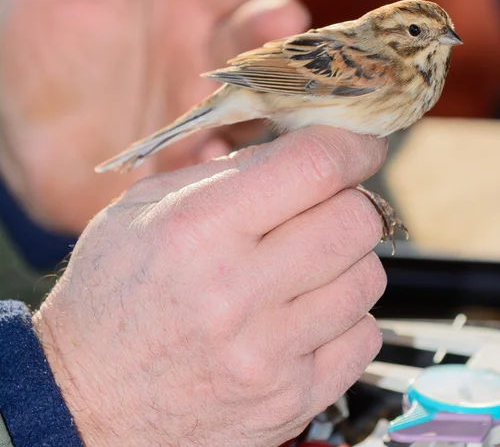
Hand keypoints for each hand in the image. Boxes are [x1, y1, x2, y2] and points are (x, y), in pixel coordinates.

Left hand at [0, 0, 339, 233]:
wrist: (30, 139)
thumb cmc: (36, 51)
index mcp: (186, 7)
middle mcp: (209, 56)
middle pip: (263, 40)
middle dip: (286, 33)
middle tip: (288, 21)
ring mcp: (208, 110)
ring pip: (261, 99)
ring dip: (276, 97)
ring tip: (277, 95)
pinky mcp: (197, 158)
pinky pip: (224, 156)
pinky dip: (227, 154)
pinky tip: (213, 152)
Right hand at [33, 127, 387, 446]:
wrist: (86, 399)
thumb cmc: (114, 294)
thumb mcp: (145, 209)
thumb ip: (227, 172)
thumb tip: (300, 149)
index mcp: (200, 231)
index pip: (313, 167)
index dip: (352, 145)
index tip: (360, 145)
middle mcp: (237, 294)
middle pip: (356, 221)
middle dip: (351, 201)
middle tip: (324, 208)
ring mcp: (269, 355)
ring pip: (368, 278)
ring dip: (348, 260)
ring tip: (305, 266)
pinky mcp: (291, 400)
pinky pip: (365, 337)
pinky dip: (346, 316)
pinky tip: (306, 314)